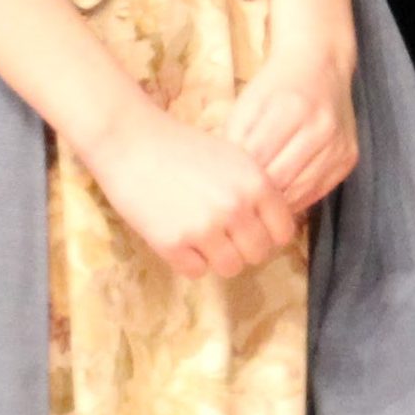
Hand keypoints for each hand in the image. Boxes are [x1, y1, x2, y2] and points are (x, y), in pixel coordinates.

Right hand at [76, 97, 299, 279]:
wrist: (131, 142)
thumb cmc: (182, 147)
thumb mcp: (233, 159)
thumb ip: (256, 191)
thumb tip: (272, 228)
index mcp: (256, 184)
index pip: (283, 233)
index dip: (268, 234)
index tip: (250, 229)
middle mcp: (236, 208)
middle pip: (257, 255)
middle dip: (242, 248)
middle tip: (220, 234)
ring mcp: (204, 228)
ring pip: (230, 268)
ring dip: (216, 257)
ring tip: (198, 235)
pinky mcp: (173, 244)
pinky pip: (196, 271)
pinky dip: (187, 259)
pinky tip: (176, 234)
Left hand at [222, 39, 357, 215]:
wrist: (321, 65)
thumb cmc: (276, 84)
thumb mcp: (248, 103)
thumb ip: (235, 138)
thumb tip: (225, 180)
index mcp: (291, 109)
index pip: (259, 161)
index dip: (238, 179)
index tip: (224, 187)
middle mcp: (321, 128)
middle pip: (280, 180)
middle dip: (256, 193)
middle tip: (238, 199)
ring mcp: (338, 146)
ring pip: (300, 192)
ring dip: (276, 200)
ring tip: (257, 200)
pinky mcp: (348, 158)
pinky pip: (317, 191)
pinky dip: (296, 198)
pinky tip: (280, 194)